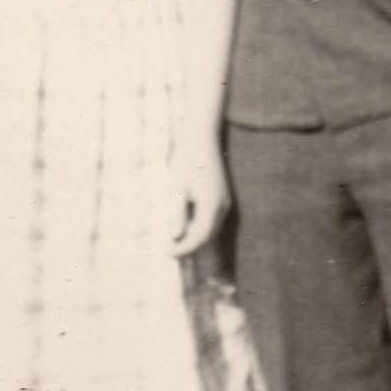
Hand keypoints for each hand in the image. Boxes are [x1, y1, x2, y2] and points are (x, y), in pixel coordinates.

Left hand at [169, 140, 230, 256]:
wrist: (201, 138)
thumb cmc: (187, 161)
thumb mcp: (178, 188)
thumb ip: (177, 213)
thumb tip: (175, 237)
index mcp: (212, 206)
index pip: (200, 237)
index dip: (184, 248)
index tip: (167, 252)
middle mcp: (222, 207)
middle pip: (208, 236)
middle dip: (189, 245)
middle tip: (169, 250)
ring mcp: (223, 202)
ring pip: (210, 228)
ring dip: (194, 237)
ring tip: (174, 241)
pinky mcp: (220, 196)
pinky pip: (211, 219)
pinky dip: (199, 226)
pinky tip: (185, 224)